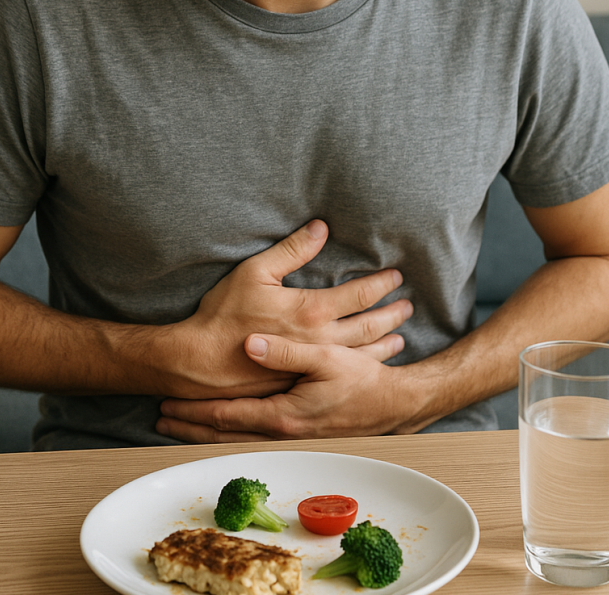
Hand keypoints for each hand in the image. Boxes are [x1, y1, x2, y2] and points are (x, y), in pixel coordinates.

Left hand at [157, 332, 425, 442]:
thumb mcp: (326, 358)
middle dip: (191, 426)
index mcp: (283, 415)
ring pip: (237, 438)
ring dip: (207, 431)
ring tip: (181, 424)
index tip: (167, 406)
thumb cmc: (363, 381)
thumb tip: (250, 344)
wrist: (392, 404)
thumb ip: (286, 351)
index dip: (194, 410)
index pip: (226, 415)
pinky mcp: (298, 433)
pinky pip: (252, 437)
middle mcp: (282, 431)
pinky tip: (222, 426)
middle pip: (224, 433)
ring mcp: (290, 436)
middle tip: (162, 419)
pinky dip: (229, 432)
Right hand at [164, 220, 411, 398]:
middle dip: (392, 314)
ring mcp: (313, 363)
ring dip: (384, 343)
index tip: (395, 276)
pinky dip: (364, 365)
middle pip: (369, 325)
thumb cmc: (224, 315)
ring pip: (361, 352)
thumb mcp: (255, 272)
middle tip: (408, 307)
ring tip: (400, 338)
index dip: (381, 283)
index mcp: (311, 310)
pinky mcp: (303, 380)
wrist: (201, 362)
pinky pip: (343, 372)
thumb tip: (320, 228)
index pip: (359, 294)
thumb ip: (291, 249)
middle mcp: (320, 339)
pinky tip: (370, 364)